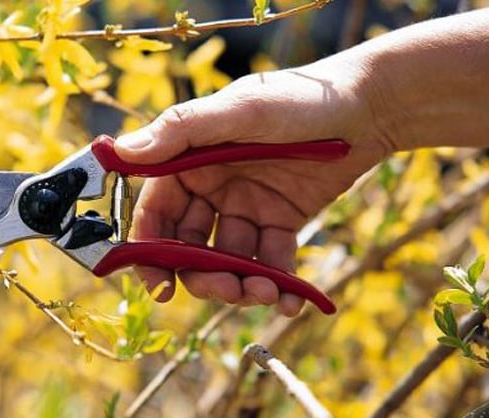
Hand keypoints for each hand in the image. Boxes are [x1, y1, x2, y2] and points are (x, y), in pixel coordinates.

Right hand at [114, 59, 392, 315]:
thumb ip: (181, 132)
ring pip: (230, 259)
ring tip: (267, 294)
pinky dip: (280, 284)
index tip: (159, 286)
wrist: (367, 107)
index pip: (157, 212)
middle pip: (191, 246)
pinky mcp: (281, 222)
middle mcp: (213, 187)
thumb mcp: (239, 110)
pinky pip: (272, 260)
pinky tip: (292, 300)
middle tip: (229, 290)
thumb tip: (121, 152)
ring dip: (242, 284)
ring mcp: (247, 207)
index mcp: (192, 160)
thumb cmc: (299, 98)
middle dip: (204, 276)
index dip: (151, 251)